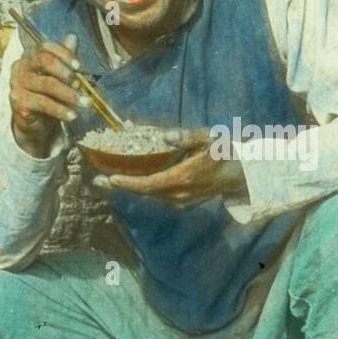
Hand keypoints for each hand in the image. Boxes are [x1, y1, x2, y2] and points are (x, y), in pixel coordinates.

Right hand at [10, 31, 80, 158]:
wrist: (34, 122)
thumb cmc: (47, 95)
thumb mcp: (58, 76)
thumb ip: (64, 57)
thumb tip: (72, 37)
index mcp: (30, 56)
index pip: (45, 46)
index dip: (64, 53)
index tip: (79, 66)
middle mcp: (21, 67)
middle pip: (45, 61)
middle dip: (66, 72)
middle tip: (81, 85)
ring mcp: (17, 84)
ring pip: (47, 84)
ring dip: (70, 95)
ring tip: (85, 103)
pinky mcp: (18, 102)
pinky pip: (43, 104)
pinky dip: (61, 110)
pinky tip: (72, 115)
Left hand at [93, 127, 247, 204]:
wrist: (240, 176)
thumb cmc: (224, 152)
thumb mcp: (209, 138)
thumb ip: (187, 137)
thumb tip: (165, 136)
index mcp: (183, 177)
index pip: (149, 184)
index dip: (128, 183)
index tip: (109, 179)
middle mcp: (178, 194)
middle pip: (144, 192)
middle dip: (121, 187)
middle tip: (97, 181)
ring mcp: (180, 201)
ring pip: (149, 195)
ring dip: (129, 189)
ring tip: (109, 181)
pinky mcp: (182, 202)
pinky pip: (157, 196)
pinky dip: (142, 189)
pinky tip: (132, 182)